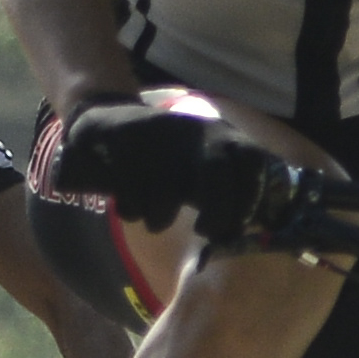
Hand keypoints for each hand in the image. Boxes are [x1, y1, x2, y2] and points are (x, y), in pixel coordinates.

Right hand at [37, 88, 241, 219]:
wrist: (107, 125)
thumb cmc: (165, 159)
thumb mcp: (200, 166)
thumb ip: (223, 192)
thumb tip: (239, 232)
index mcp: (219, 134)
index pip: (252, 159)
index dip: (251, 196)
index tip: (238, 225)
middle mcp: (193, 131)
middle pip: (216, 173)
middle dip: (217, 212)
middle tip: (205, 232)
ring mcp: (158, 137)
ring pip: (167, 193)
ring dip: (161, 217)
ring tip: (156, 218)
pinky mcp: (123, 148)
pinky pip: (134, 197)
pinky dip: (132, 210)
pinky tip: (130, 203)